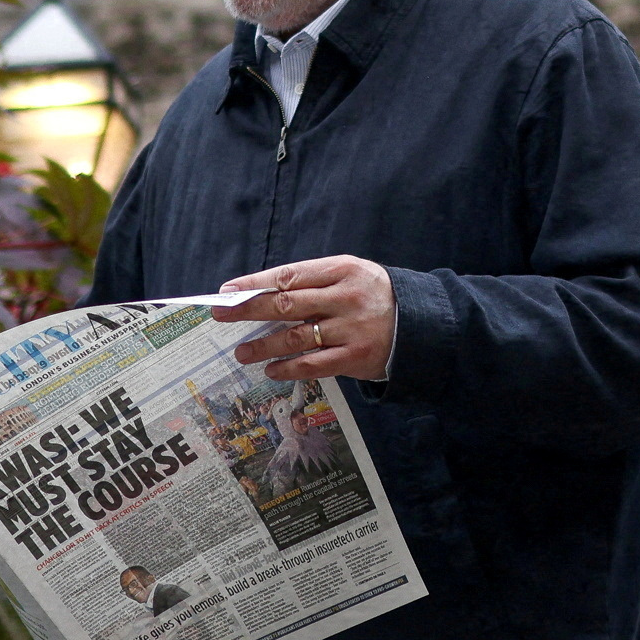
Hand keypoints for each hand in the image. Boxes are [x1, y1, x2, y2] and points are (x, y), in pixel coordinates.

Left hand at [219, 255, 396, 383]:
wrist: (418, 323)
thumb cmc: (371, 295)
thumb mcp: (348, 275)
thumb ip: (312, 282)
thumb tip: (260, 294)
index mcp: (342, 270)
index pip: (290, 274)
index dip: (255, 283)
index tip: (228, 291)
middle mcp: (345, 297)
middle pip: (287, 304)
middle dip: (249, 310)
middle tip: (221, 315)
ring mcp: (351, 329)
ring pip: (296, 338)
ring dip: (263, 346)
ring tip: (241, 352)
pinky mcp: (355, 357)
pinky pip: (313, 364)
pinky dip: (288, 368)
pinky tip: (271, 370)